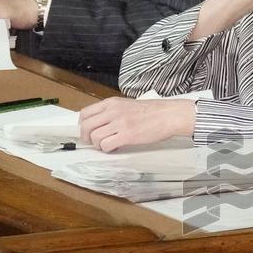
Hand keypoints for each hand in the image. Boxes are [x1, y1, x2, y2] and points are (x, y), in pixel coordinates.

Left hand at [79, 97, 195, 151]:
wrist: (169, 115)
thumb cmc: (153, 111)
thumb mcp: (128, 105)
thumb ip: (113, 112)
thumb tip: (101, 124)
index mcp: (111, 103)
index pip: (85, 113)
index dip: (83, 126)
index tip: (89, 132)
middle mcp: (112, 111)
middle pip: (86, 126)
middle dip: (87, 138)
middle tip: (95, 142)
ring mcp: (120, 123)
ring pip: (95, 137)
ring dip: (98, 145)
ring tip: (108, 145)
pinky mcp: (127, 135)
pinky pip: (107, 145)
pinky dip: (108, 149)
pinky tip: (116, 148)